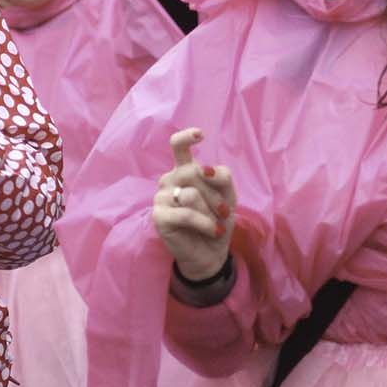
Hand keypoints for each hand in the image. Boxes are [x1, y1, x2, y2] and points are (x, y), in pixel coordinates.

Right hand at [153, 128, 236, 281]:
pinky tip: (212, 231)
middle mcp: (169, 179)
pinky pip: (186, 213)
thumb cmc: (217, 219)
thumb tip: (206, 169)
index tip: (200, 135)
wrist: (211, 251)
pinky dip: (205, 223)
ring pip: (191, 193)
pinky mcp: (158, 216)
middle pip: (194, 172)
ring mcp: (161, 197)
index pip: (178, 146)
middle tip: (223, 211)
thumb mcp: (228, 195)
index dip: (186, 137)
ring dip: (211, 211)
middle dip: (215, 194)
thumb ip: (221, 177)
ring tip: (215, 223)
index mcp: (184, 170)